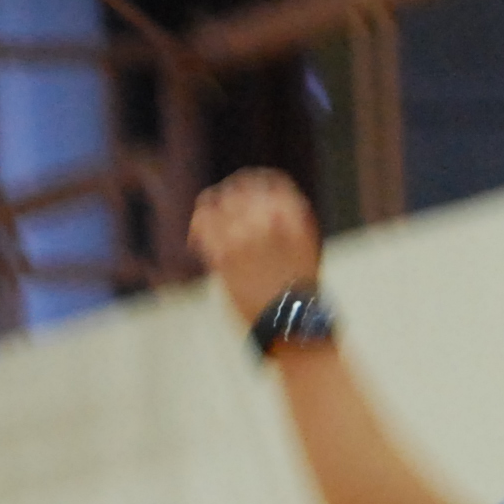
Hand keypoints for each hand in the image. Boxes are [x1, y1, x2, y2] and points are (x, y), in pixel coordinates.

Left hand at [189, 168, 322, 321]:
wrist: (292, 322)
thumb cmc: (300, 293)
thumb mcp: (307, 250)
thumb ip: (290, 225)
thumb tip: (270, 210)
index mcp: (295, 214)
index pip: (273, 181)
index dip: (257, 184)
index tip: (248, 191)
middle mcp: (271, 218)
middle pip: (242, 188)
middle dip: (232, 199)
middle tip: (224, 212)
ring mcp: (247, 234)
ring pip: (219, 202)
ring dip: (212, 209)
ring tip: (207, 222)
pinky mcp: (226, 254)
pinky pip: (203, 224)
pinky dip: (197, 228)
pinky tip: (195, 241)